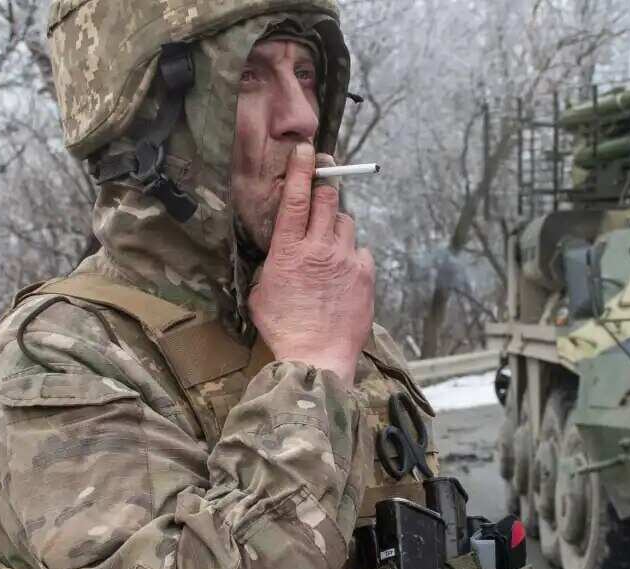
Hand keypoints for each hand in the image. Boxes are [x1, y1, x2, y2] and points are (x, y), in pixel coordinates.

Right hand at [249, 143, 373, 386]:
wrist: (316, 356)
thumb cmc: (284, 328)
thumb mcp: (263, 291)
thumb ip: (273, 263)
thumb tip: (280, 253)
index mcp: (289, 250)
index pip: (298, 198)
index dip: (303, 169)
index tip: (307, 150)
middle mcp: (320, 248)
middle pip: (329, 200)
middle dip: (326, 191)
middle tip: (323, 193)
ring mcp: (346, 260)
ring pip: (347, 224)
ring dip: (338, 228)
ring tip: (330, 249)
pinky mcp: (365, 275)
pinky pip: (361, 251)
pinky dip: (353, 256)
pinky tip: (344, 274)